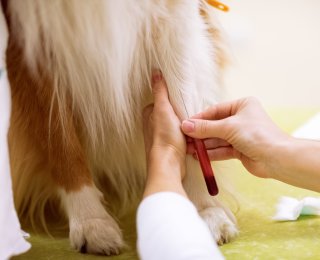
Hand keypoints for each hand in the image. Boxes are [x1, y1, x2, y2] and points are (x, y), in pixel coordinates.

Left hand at [142, 71, 186, 196]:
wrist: (169, 164)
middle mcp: (153, 125)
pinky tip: (192, 135)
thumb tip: (155, 73)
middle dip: (180, 112)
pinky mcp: (171, 145)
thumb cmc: (164, 138)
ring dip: (185, 124)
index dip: (172, 99)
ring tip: (191, 125)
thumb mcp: (163, 109)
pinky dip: (186, 134)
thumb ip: (160, 91)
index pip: (162, 99)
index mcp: (149, 114)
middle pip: (171, 112)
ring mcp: (162, 135)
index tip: (181, 100)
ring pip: (177, 124)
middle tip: (189, 113)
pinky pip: (181, 135)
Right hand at [181, 97, 289, 177]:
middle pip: (215, 126)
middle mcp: (241, 119)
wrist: (277, 158)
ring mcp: (240, 135)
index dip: (199, 119)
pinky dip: (211, 153)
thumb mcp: (228, 127)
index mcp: (241, 105)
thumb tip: (185, 125)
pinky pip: (222, 149)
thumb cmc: (257, 135)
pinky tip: (199, 156)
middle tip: (184, 139)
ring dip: (203, 145)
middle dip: (200, 134)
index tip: (184, 125)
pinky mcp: (240, 149)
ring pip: (217, 139)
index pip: (214, 111)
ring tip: (188, 149)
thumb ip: (205, 127)